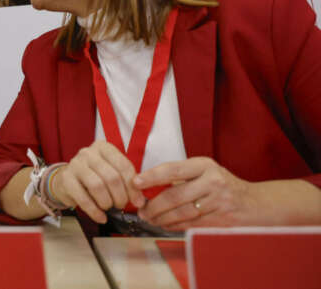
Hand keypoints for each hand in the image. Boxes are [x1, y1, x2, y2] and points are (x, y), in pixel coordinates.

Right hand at [50, 140, 146, 222]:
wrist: (66, 180)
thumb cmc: (94, 176)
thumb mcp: (111, 172)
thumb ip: (126, 182)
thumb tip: (140, 200)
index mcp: (104, 148)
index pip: (124, 166)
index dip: (133, 187)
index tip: (137, 201)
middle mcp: (88, 153)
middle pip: (111, 177)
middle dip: (120, 196)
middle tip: (121, 205)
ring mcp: (75, 164)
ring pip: (97, 186)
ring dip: (107, 203)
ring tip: (109, 207)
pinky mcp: (66, 179)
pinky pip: (83, 199)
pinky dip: (95, 212)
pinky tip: (101, 217)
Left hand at [135, 157, 258, 229]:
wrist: (257, 203)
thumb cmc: (223, 185)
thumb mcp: (206, 172)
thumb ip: (181, 176)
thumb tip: (148, 185)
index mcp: (205, 166)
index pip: (173, 169)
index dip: (152, 176)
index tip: (136, 182)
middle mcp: (212, 182)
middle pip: (175, 195)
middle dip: (153, 205)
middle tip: (141, 211)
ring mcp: (219, 202)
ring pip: (182, 213)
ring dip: (162, 218)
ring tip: (150, 219)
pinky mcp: (222, 220)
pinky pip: (191, 224)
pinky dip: (175, 226)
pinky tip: (165, 225)